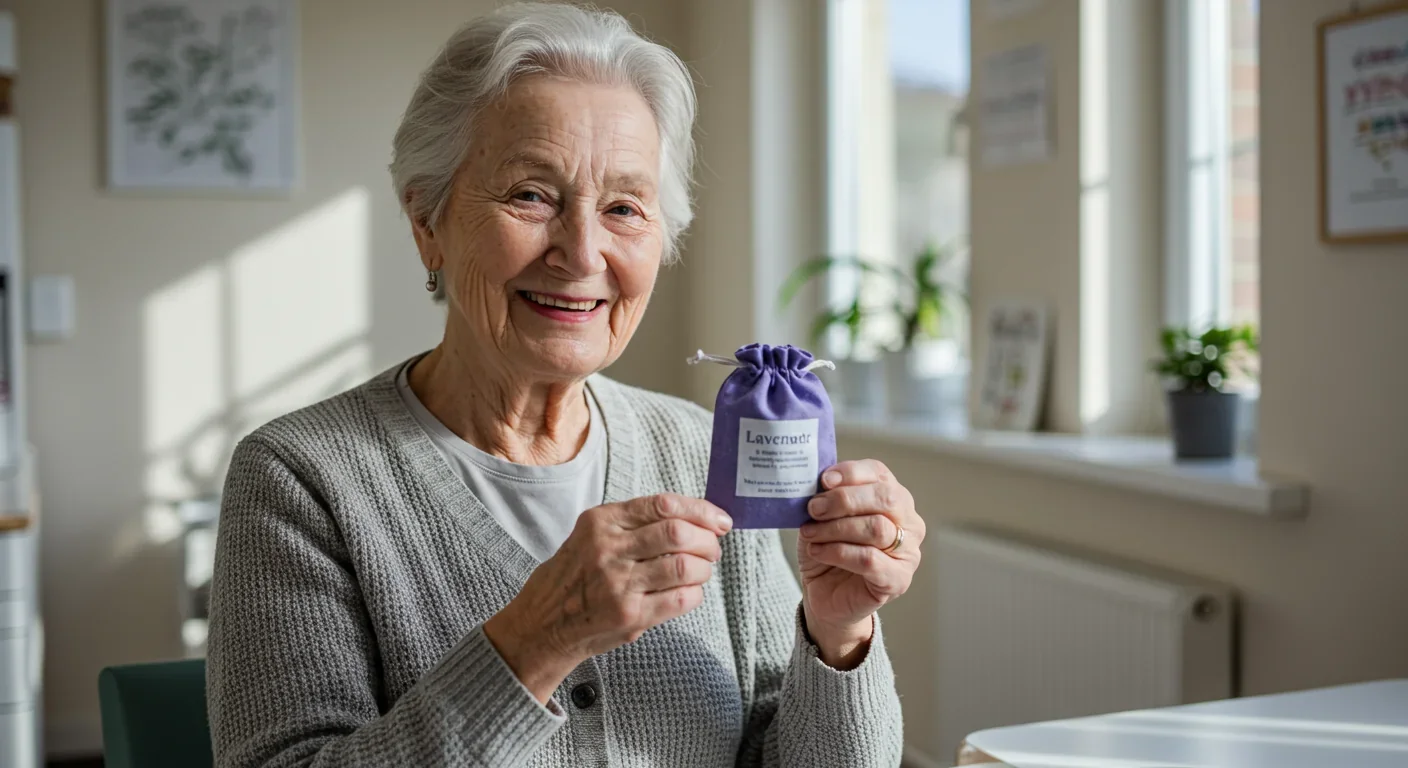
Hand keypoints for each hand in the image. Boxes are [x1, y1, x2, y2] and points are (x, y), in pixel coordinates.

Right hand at [484, 494, 731, 702]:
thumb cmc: (574, 576)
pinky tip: (688, 592)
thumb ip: (635, 524)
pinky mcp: (630, 615)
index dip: (700, 510)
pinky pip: (681, 599)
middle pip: (678, 533)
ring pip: (684, 566)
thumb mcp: (592, 535)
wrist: (543, 624)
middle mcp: (608, 549)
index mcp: (601, 522)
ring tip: (701, 571)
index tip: (719, 520)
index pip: (664, 505)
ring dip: (704, 568)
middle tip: (713, 548)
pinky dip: (695, 593)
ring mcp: (618, 584)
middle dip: (707, 540)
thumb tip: (694, 518)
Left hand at [798, 459, 923, 668]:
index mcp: (892, 497)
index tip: (824, 480)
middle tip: (814, 508)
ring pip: (876, 528)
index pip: (879, 473)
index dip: (851, 473)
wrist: (824, 593)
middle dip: (844, 500)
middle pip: (885, 498)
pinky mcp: (898, 580)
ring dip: (835, 528)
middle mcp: (908, 521)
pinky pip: (869, 560)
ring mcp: (908, 552)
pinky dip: (838, 552)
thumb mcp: (823, 517)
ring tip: (810, 533)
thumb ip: (827, 496)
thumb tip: (819, 482)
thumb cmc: (827, 549)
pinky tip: (817, 551)